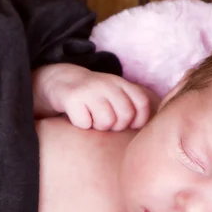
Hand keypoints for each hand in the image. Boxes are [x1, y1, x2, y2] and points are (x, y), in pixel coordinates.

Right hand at [33, 63, 158, 129]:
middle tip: (106, 122)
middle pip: (124, 115)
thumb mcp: (116, 94)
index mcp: (121, 83)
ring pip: (105, 122)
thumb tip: (151, 131)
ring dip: (98, 126)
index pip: (141, 103)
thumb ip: (133, 105)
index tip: (129, 124)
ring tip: (92, 118)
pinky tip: (78, 116)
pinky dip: (82, 125)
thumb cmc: (95, 96)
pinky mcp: (72, 98)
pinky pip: (85, 124)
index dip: (139, 120)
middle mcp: (107, 83)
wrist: (61, 80)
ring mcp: (90, 89)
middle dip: (116, 126)